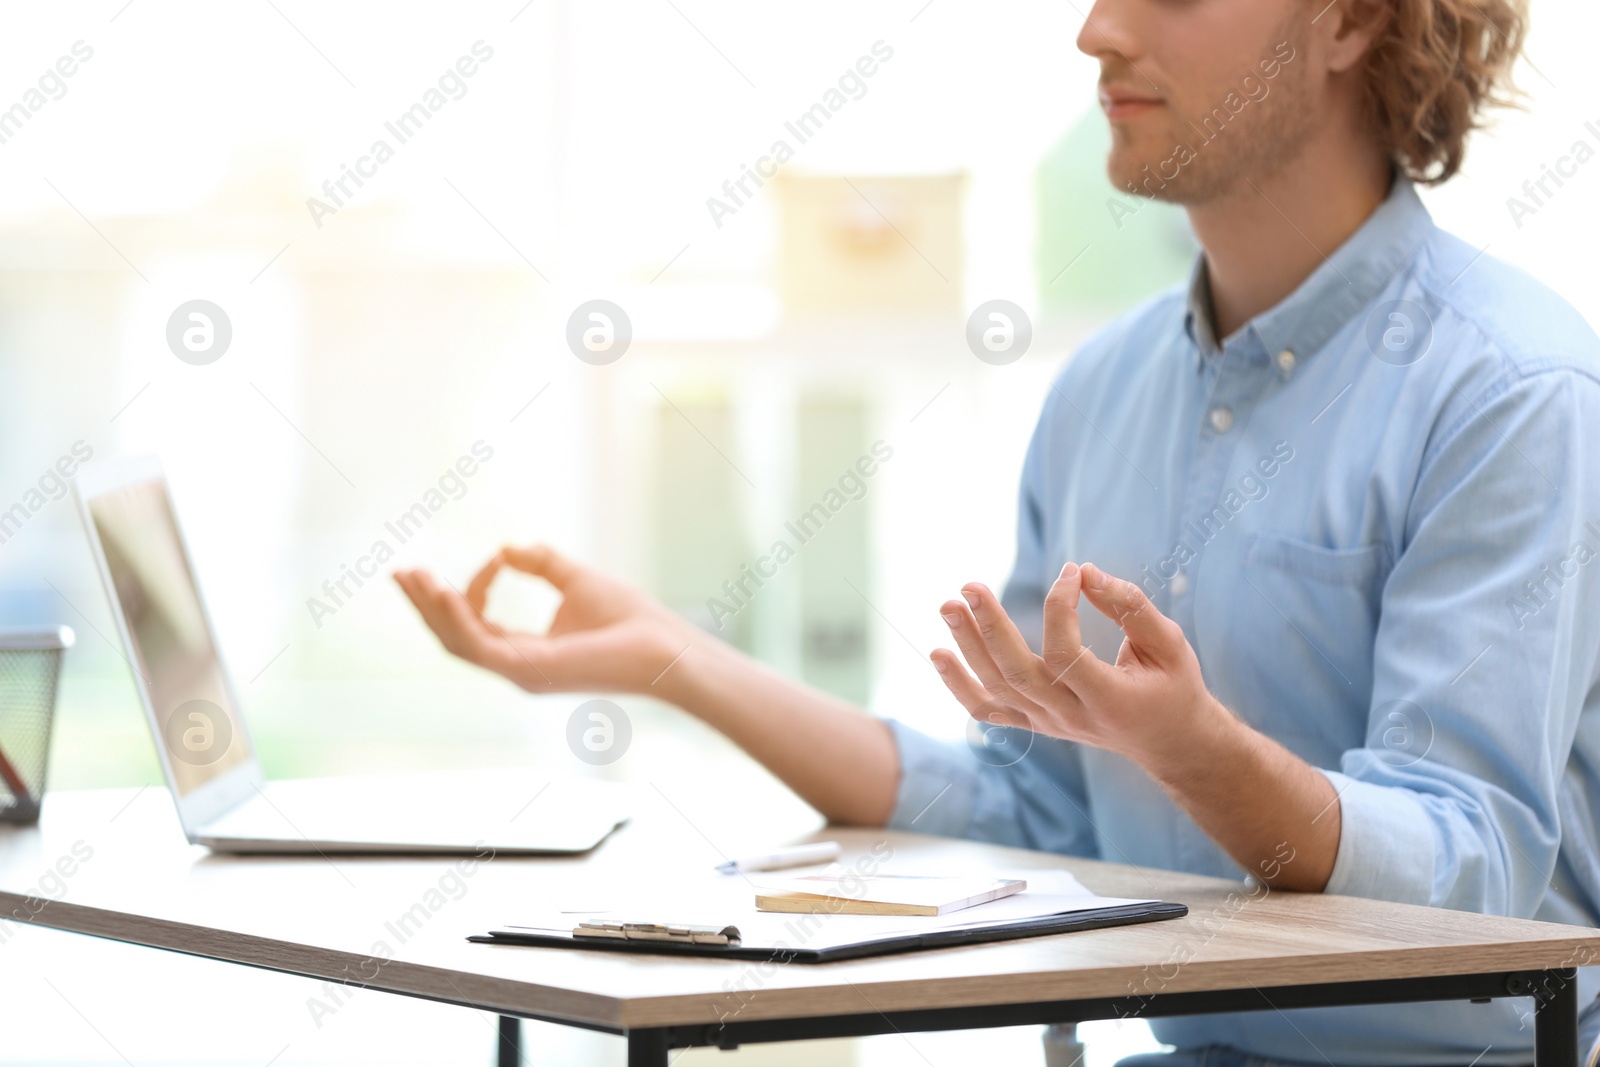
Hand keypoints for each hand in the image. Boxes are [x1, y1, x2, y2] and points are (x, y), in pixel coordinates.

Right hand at [393, 544, 696, 695]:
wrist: (664, 647)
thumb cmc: (630, 619)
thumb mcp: (577, 579)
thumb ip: (541, 563)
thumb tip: (504, 547)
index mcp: (526, 651)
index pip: (479, 622)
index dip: (475, 587)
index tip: (496, 557)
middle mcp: (517, 668)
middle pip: (454, 638)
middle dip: (424, 606)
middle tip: (399, 573)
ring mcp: (521, 673)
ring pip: (458, 644)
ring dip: (432, 609)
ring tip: (413, 576)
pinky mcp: (530, 671)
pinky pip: (479, 646)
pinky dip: (459, 618)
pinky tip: (445, 589)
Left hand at [931, 562, 1231, 770]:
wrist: (1169, 742)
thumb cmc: (1173, 687)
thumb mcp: (1169, 644)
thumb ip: (1130, 607)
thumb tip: (1084, 571)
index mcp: (1108, 700)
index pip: (1065, 654)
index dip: (1060, 609)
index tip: (1071, 572)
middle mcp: (1071, 717)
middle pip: (1017, 674)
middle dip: (990, 628)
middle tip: (970, 586)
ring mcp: (1049, 724)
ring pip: (996, 690)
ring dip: (967, 647)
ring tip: (948, 605)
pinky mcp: (1036, 725)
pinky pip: (988, 711)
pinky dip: (958, 686)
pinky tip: (938, 654)